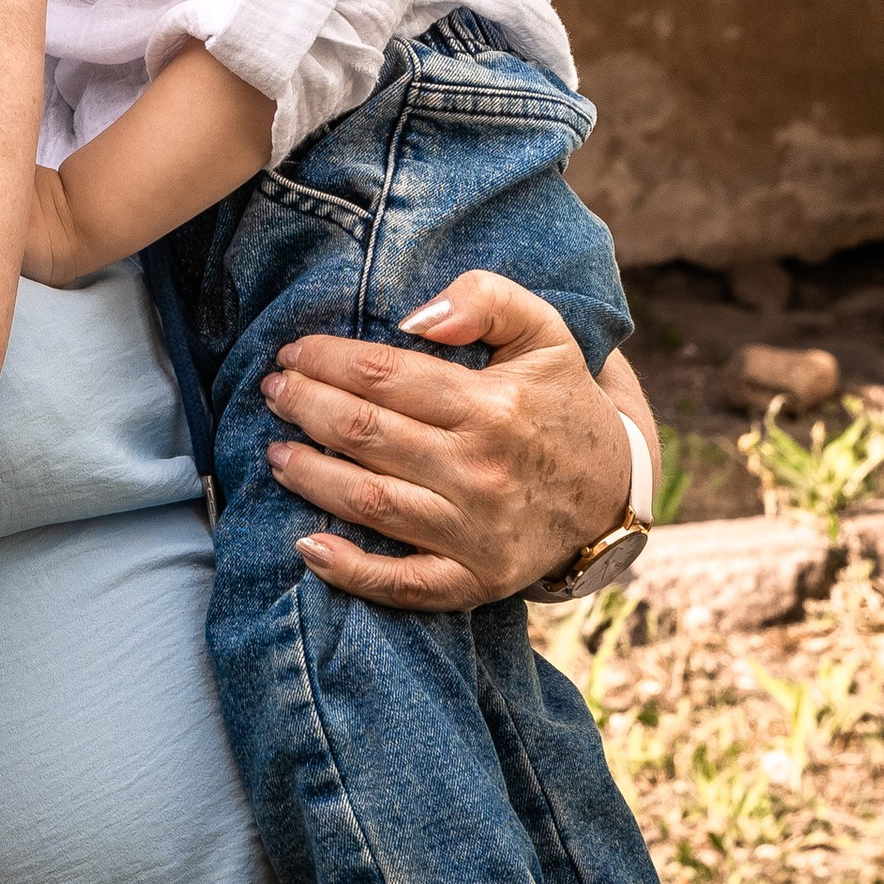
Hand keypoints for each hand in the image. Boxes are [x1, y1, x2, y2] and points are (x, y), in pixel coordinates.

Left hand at [259, 271, 634, 612]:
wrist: (612, 492)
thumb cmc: (560, 401)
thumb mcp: (543, 331)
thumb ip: (485, 299)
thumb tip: (413, 317)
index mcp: (493, 405)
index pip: (385, 376)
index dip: (327, 360)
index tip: (292, 352)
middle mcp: (481, 470)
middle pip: (367, 434)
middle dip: (305, 407)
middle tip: (272, 392)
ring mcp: (476, 532)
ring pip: (370, 502)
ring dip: (309, 476)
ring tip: (273, 452)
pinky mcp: (474, 581)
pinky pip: (402, 584)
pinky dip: (350, 571)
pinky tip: (307, 546)